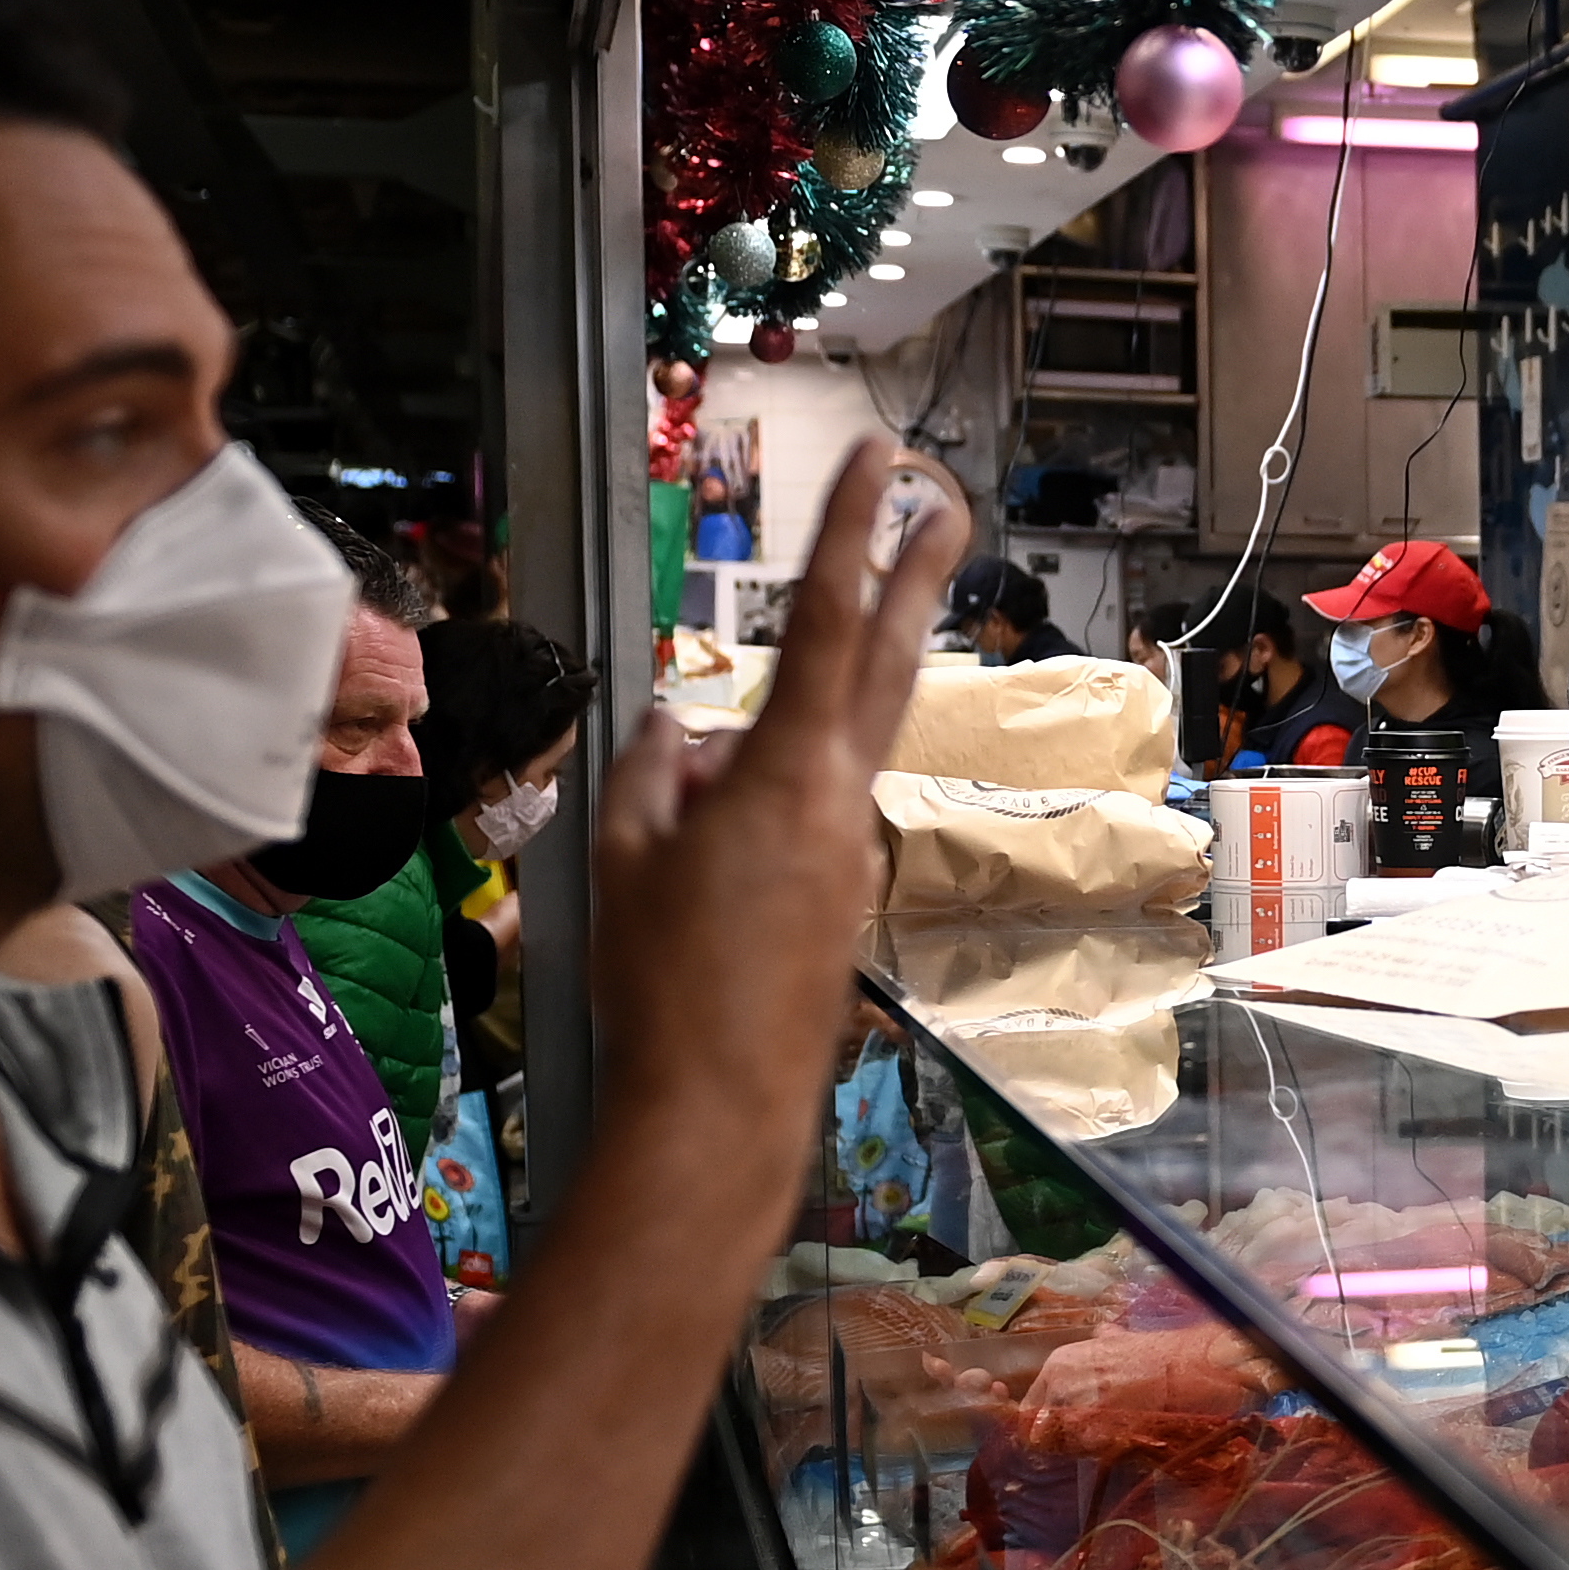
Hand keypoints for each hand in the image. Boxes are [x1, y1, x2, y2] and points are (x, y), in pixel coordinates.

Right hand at [585, 439, 963, 1214]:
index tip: (881, 462)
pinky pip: (798, 820)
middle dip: (913, 576)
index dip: (852, 531)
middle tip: (946, 503)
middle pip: (884, 662)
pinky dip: (752, 814)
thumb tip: (691, 732)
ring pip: (819, 754)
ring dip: (777, 738)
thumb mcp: (622, 849)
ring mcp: (851, 854)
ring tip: (688, 828)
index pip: (825, 619)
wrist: (719, 1107)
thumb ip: (655, 765)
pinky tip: (692, 884)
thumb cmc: (658, 980)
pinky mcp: (842, 900)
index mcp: (791, 772)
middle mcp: (843, 802)